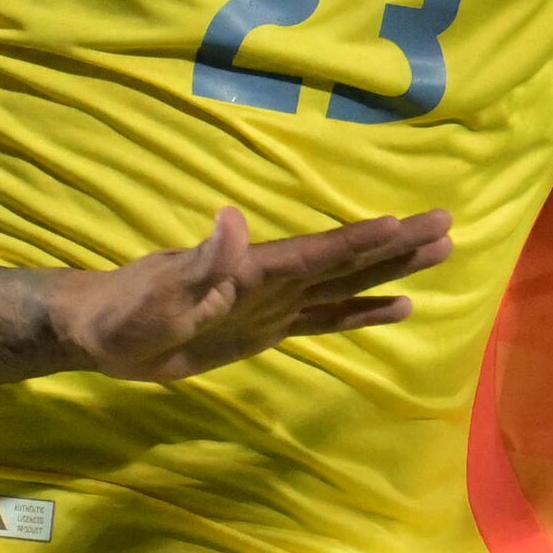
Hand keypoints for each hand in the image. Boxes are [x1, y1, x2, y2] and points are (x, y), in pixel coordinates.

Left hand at [51, 206, 453, 382]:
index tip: (408, 223)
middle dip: (396, 243)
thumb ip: (201, 262)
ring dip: (391, 269)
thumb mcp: (159, 294)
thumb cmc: (127, 314)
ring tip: (440, 253)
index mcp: (253, 270)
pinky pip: (326, 318)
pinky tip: (398, 307)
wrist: (104, 334)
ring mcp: (274, 303)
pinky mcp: (268, 328)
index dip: (363, 241)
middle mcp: (273, 280)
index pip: (319, 254)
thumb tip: (232, 218)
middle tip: (448, 223)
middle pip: (346, 259)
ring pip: (346, 283)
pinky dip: (363, 311)